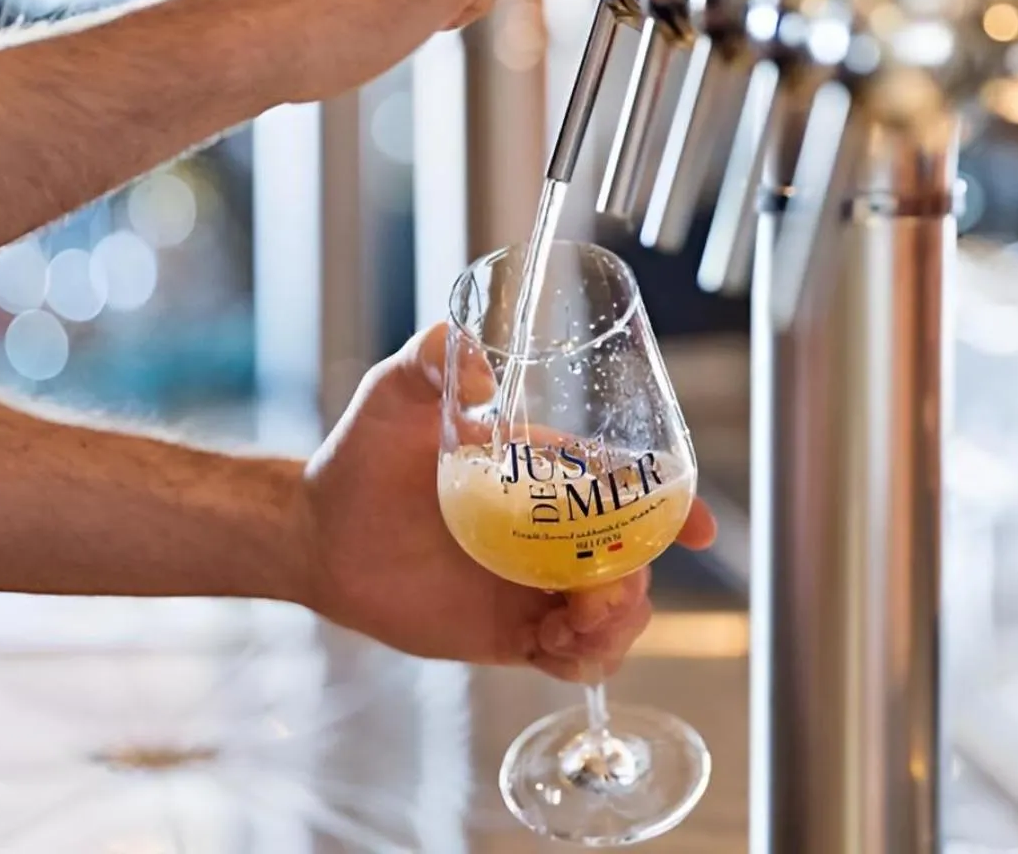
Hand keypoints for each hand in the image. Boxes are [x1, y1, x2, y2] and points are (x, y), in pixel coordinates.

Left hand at [299, 324, 717, 680]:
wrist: (318, 532)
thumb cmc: (362, 452)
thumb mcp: (396, 392)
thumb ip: (430, 361)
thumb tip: (469, 357)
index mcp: (549, 473)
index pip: (628, 488)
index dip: (675, 508)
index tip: (699, 527)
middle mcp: (552, 530)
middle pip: (633, 559)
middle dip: (639, 578)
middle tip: (606, 587)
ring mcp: (533, 583)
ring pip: (612, 615)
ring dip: (616, 625)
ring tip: (576, 622)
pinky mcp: (509, 633)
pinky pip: (569, 657)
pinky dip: (581, 660)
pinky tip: (556, 647)